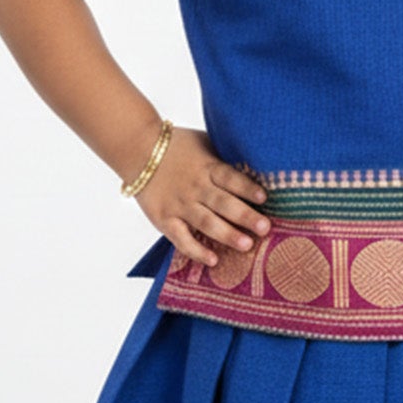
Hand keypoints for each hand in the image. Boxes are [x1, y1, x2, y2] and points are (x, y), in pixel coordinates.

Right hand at [132, 125, 270, 267]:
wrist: (137, 149)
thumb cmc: (177, 146)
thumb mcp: (205, 143)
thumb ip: (224, 157)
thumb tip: (256, 168)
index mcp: (208, 167)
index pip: (230, 178)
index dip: (247, 188)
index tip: (264, 199)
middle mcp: (195, 187)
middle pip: (223, 203)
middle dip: (245, 216)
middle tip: (265, 228)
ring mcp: (180, 204)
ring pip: (206, 222)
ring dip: (227, 234)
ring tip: (246, 245)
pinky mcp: (165, 219)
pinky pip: (182, 238)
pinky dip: (196, 250)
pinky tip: (213, 260)